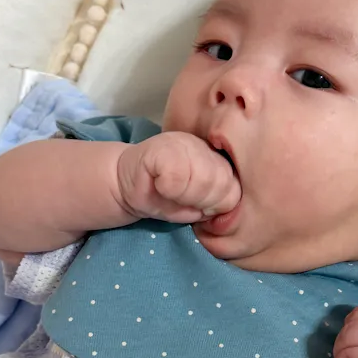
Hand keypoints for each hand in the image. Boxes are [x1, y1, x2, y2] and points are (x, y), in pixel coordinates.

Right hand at [116, 131, 241, 224]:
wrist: (124, 183)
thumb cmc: (161, 197)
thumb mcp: (193, 207)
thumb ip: (213, 207)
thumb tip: (221, 214)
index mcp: (217, 162)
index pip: (233, 191)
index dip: (215, 207)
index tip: (196, 207)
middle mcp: (204, 147)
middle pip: (220, 184)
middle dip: (200, 202)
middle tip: (180, 200)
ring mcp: (183, 143)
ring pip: (202, 179)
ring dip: (184, 196)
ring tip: (169, 193)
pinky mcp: (160, 148)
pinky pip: (175, 176)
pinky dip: (167, 189)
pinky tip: (158, 184)